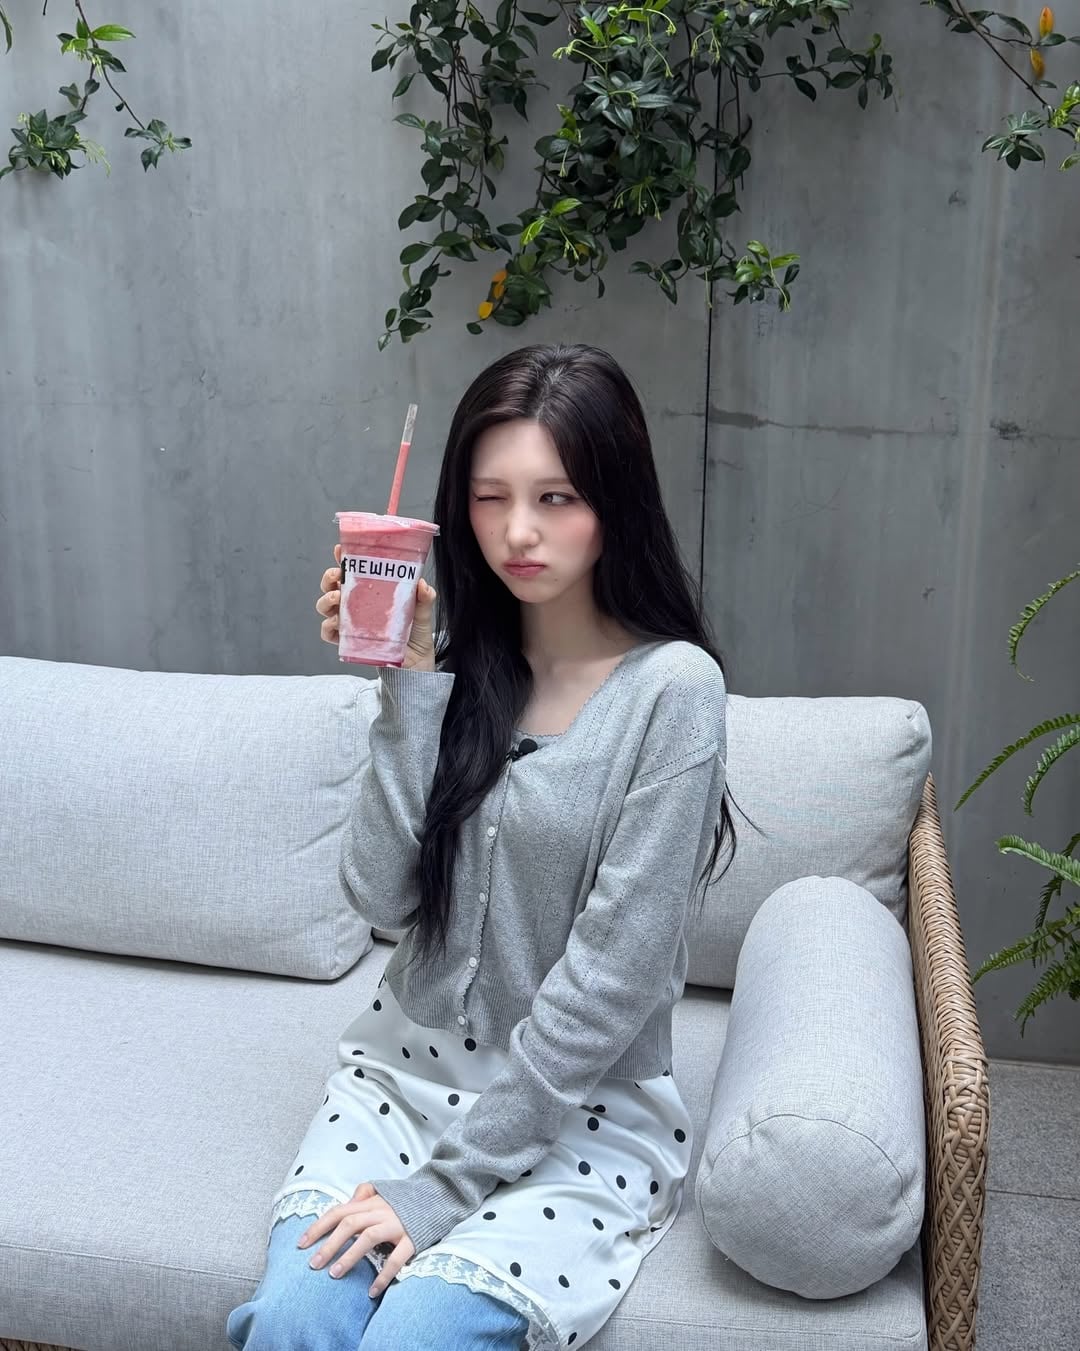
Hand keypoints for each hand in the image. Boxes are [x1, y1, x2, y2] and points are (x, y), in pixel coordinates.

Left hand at [296, 1181, 415, 1297]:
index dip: (319, 1226)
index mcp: (371, 1202)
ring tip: (334, 1274)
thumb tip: (348, 1200)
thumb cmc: (407, 1197)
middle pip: (350, 1224)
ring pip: (368, 1237)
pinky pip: (397, 1257)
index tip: (301, 1244)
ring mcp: (397, 1224)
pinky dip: (384, 1274)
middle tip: (313, 1264)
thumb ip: (364, 1193)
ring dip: (349, 1256)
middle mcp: (381, 1211)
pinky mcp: (412, 1238)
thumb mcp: (384, 1189)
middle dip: (329, 1244)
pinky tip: (372, 1290)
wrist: (440, 1194)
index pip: (339, 1211)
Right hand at [316, 544, 437, 671]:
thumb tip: (422, 584)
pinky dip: (328, 627)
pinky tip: (336, 624)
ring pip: (325, 606)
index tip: (340, 550)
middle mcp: (357, 605)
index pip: (353, 571)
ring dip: (326, 600)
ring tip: (337, 599)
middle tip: (337, 578)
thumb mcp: (423, 615)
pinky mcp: (348, 641)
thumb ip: (424, 599)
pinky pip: (328, 633)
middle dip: (329, 578)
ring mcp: (350, 622)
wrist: (416, 667)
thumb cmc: (416, 636)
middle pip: (332, 586)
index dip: (343, 559)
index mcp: (372, 592)